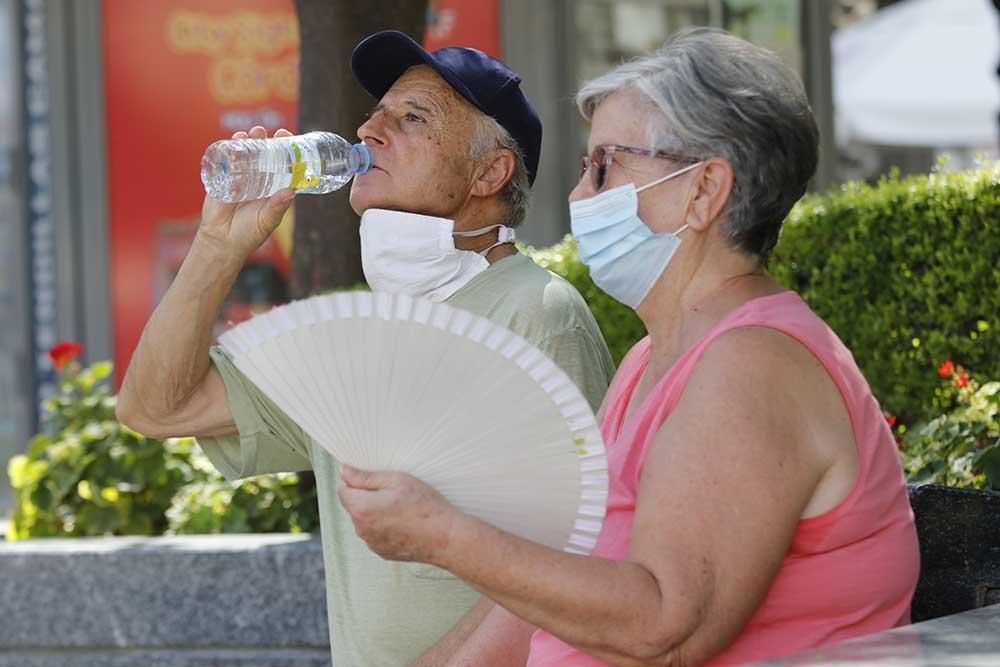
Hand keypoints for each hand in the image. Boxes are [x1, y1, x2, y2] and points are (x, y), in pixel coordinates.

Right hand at [198, 126, 296, 257]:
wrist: (222, 241)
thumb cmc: (249, 234)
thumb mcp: (267, 220)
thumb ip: (277, 207)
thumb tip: (291, 191)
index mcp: (272, 188)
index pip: (281, 166)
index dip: (285, 152)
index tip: (288, 139)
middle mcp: (257, 180)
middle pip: (263, 156)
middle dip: (266, 141)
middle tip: (270, 132)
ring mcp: (240, 178)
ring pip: (245, 155)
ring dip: (249, 141)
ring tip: (253, 133)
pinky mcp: (222, 179)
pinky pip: (227, 161)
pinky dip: (230, 148)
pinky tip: (235, 140)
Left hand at [338, 466, 461, 564]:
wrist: (445, 537)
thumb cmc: (424, 506)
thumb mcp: (396, 480)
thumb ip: (366, 477)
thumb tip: (344, 472)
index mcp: (361, 509)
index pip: (344, 491)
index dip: (359, 483)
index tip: (378, 482)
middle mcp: (362, 529)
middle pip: (355, 507)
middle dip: (369, 498)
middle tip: (395, 494)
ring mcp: (372, 543)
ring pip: (366, 521)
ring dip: (377, 514)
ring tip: (404, 510)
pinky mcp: (383, 552)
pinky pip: (377, 534)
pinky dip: (386, 528)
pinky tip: (406, 523)